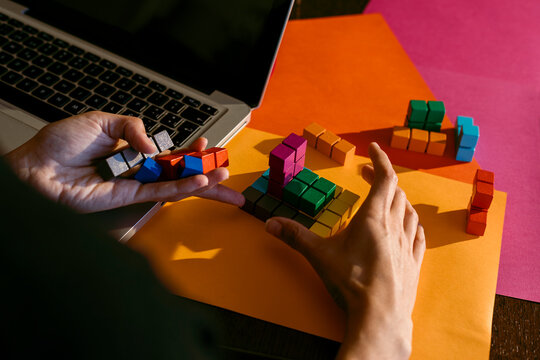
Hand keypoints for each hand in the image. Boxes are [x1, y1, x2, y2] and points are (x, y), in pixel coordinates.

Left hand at [5, 111, 243, 212]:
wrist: (37, 166)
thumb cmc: (61, 143)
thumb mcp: (102, 121)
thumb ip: (133, 127)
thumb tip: (154, 147)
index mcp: (132, 149)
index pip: (170, 152)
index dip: (190, 151)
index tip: (207, 145)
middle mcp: (137, 168)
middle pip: (179, 171)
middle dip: (205, 172)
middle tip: (227, 171)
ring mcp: (135, 184)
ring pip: (176, 183)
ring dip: (202, 180)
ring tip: (224, 176)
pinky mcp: (127, 197)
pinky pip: (160, 191)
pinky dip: (181, 187)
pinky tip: (200, 182)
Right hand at [265, 143, 424, 359]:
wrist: (380, 316)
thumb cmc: (351, 283)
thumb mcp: (319, 255)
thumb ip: (295, 236)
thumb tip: (271, 224)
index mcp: (373, 217)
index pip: (384, 177)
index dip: (380, 159)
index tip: (372, 149)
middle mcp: (394, 226)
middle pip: (396, 191)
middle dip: (382, 177)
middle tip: (368, 173)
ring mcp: (407, 244)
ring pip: (409, 210)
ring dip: (398, 198)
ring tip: (387, 197)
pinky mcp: (414, 262)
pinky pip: (418, 234)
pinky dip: (411, 222)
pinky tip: (409, 225)